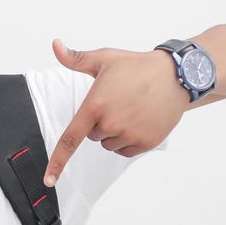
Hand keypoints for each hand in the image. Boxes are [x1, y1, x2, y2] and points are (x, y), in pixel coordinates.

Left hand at [43, 38, 188, 186]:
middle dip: (99, 122)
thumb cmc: (137, 66)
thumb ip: (75, 58)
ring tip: (131, 109)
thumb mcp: (105, 58)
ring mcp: (130, 135)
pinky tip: (140, 120)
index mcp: (96, 105)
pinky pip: (125, 151)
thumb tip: (55, 45)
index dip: (57, 162)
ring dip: (114, 132)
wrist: (177, 75)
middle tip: (118, 102)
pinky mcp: (146, 143)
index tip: (49, 180)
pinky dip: (128, 140)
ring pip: (109, 144)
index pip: (71, 139)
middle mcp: (112, 123)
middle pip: (92, 135)